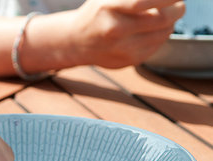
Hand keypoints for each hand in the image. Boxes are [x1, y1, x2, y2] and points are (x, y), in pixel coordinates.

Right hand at [70, 0, 184, 67]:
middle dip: (176, 10)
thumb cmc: (98, 11)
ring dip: (170, 23)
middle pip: (161, 19)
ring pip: (162, 34)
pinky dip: (161, 36)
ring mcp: (121, 48)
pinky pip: (156, 46)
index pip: (142, 1)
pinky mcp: (129, 61)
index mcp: (108, 7)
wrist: (77, 41)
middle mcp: (114, 29)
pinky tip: (152, 31)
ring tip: (164, 16)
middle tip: (178, 5)